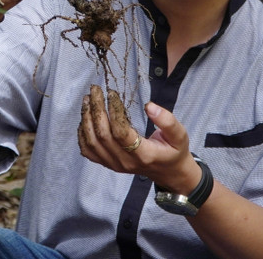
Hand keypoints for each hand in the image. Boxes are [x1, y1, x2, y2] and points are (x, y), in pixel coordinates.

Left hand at [78, 85, 198, 192]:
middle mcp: (125, 161)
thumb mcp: (179, 135)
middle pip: (102, 135)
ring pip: (91, 142)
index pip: (121, 132)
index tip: (112, 93)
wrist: (167, 172)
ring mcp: (114, 164)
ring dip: (86, 119)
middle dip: (96, 109)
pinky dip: (82, 133)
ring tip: (87, 100)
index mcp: (144, 154)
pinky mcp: (108, 164)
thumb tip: (149, 106)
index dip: (114, 111)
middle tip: (95, 90)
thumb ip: (167, 121)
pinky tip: (85, 118)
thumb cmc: (173, 150)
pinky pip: (88, 150)